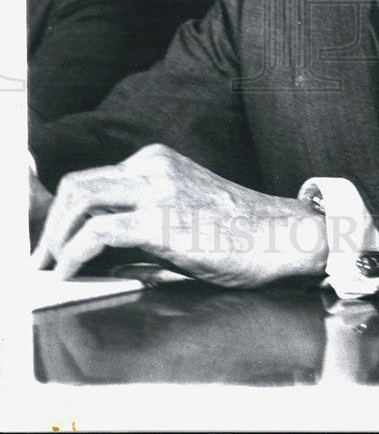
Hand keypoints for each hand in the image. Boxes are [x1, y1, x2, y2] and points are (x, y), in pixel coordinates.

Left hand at [31, 144, 328, 286]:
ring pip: (79, 199)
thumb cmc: (238, 233)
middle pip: (78, 185)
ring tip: (51, 267)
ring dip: (56, 238)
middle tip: (43, 258)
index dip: (66, 213)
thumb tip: (94, 251)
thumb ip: (142, 217)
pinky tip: (69, 272)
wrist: (280, 236)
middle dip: (51, 224)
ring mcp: (156, 189)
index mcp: (159, 161)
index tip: (54, 243)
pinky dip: (73, 253)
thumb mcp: (184, 210)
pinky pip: (97, 232)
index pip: (94, 179)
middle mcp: (153, 166)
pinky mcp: (160, 220)